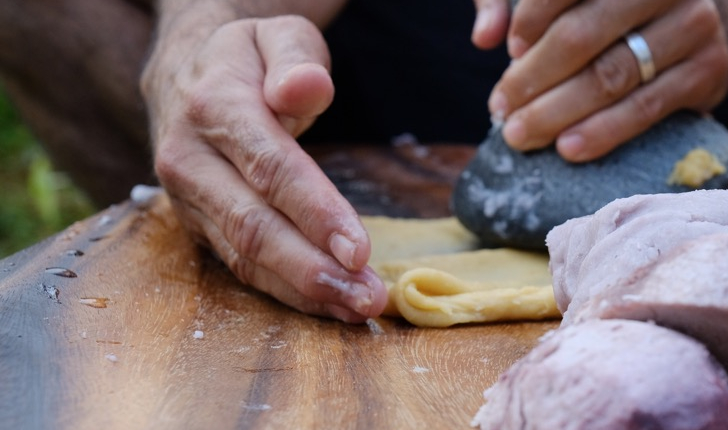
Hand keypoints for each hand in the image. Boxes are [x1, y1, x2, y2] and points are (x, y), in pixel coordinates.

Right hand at [140, 15, 385, 321]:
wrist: (185, 74)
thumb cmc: (248, 59)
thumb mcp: (276, 35)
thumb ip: (296, 59)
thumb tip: (307, 87)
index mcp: (213, 107)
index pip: (270, 168)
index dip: (315, 213)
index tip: (359, 249)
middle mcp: (190, 159)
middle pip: (254, 225)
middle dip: (313, 268)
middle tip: (367, 295)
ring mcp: (189, 199)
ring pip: (245, 256)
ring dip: (305, 290)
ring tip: (358, 308)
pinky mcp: (198, 225)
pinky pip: (242, 266)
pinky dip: (287, 290)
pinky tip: (330, 305)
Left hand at [472, 0, 727, 161]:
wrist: (692, 26)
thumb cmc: (610, 8)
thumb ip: (511, 2)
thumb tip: (483, 36)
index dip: (532, 18)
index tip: (509, 51)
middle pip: (584, 35)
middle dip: (534, 78)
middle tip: (500, 109)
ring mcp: (695, 26)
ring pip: (612, 76)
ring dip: (558, 112)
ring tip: (521, 134)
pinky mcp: (709, 71)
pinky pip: (646, 107)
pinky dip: (602, 131)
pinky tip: (568, 148)